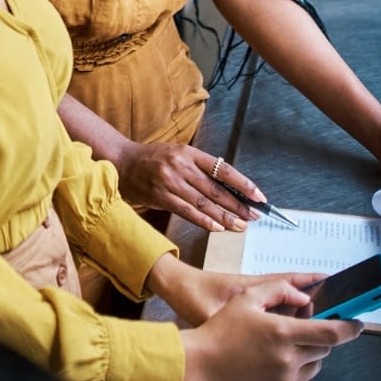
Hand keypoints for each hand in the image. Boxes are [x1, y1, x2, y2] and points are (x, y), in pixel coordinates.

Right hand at [114, 142, 263, 231]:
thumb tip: (227, 190)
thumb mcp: (177, 155)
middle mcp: (181, 165)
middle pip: (216, 189)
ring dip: (225, 217)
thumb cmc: (152, 159)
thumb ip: (198, 169)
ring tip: (241, 226)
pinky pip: (186, 211)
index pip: (223, 169)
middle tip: (255, 216)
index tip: (259, 196)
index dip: (243, 184)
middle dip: (239, 205)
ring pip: (204, 203)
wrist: (121, 161)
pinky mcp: (160, 196)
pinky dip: (204, 221)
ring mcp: (170, 181)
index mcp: (189, 152)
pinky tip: (217, 228)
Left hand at [148, 254, 323, 326]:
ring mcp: (252, 297)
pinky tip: (292, 332)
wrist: (175, 287)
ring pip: (284, 303)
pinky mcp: (246, 306)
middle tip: (336, 309)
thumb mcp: (216, 310)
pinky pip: (273, 310)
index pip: (291, 281)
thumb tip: (271, 324)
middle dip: (315, 299)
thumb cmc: (193, 295)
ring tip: (320, 324)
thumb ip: (242, 318)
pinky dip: (286, 317)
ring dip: (301, 310)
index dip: (313, 281)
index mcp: (253, 287)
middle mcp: (257, 289)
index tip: (334, 281)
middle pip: (293, 293)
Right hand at [177, 276, 361, 380]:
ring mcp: (285, 379)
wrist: (201, 365)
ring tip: (287, 342)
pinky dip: (300, 366)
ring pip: (316, 363)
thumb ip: (279, 290)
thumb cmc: (220, 331)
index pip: (333, 333)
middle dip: (321, 335)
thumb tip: (306, 298)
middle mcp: (288, 359)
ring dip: (311, 351)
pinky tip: (280, 357)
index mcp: (282, 333)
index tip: (358, 323)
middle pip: (325, 347)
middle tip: (304, 326)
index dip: (351, 327)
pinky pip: (304, 378)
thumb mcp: (247, 298)